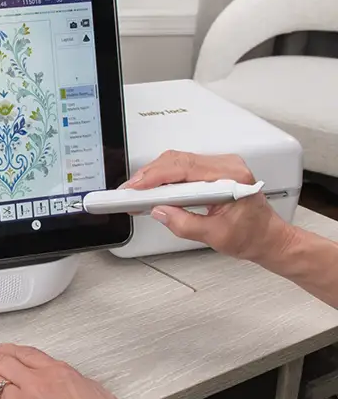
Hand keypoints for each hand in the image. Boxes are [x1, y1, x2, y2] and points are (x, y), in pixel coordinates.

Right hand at [124, 150, 289, 263]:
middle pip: (177, 160)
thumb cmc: (253, 236)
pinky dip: (163, 176)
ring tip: (136, 191)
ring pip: (177, 161)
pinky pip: (182, 166)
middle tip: (128, 191)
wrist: (269, 238)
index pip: (185, 169)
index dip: (156, 177)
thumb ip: (185, 224)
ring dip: (154, 175)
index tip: (136, 188)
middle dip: (149, 175)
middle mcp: (227, 166)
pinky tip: (152, 187)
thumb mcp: (216, 236)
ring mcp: (220, 166)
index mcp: (232, 178)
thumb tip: (160, 212)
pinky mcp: (212, 170)